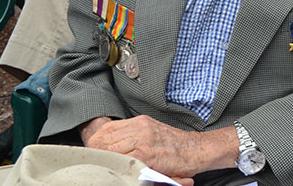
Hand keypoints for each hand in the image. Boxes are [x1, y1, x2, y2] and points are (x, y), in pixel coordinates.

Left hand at [85, 115, 237, 181]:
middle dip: (97, 153)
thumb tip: (109, 145)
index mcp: (140, 122)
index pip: (106, 130)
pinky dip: (117, 168)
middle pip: (104, 140)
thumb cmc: (177, 146)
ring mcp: (143, 141)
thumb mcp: (154, 133)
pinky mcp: (147, 155)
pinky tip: (119, 172)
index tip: (94, 153)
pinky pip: (123, 161)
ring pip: (110, 151)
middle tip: (95, 163)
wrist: (198, 150)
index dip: (96, 143)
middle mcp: (140, 128)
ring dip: (105, 161)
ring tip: (106, 168)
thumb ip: (134, 136)